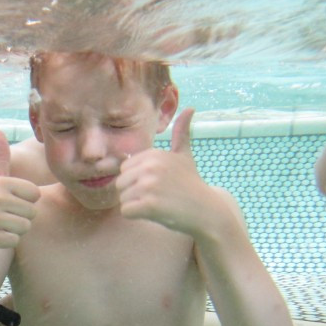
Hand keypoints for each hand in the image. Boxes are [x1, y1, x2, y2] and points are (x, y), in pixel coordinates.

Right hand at [0, 131, 39, 264]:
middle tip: (3, 218)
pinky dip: (7, 242)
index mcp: (0, 181)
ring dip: (15, 231)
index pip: (36, 194)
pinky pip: (14, 241)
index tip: (9, 204)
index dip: (26, 202)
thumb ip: (0, 157)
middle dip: (21, 218)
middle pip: (32, 212)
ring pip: (25, 227)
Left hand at [117, 109, 210, 234]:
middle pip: (120, 184)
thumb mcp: (185, 156)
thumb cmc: (191, 184)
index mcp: (153, 154)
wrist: (205, 210)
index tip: (157, 184)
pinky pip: (126, 212)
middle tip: (157, 196)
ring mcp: (149, 185)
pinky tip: (154, 213)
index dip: (137, 180)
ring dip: (137, 206)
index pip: (124, 170)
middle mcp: (150, 166)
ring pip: (123, 199)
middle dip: (134, 194)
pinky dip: (136, 216)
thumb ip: (181, 133)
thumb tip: (190, 108)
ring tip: (158, 204)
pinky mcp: (149, 205)